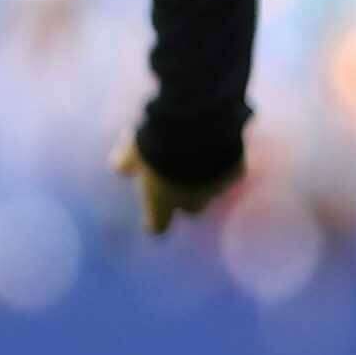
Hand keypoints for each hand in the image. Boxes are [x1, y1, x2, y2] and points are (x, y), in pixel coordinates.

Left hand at [110, 131, 235, 237]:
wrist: (195, 127)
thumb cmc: (154, 144)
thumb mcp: (132, 152)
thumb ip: (125, 163)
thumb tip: (120, 168)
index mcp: (162, 203)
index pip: (158, 227)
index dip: (155, 222)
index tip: (151, 219)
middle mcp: (192, 201)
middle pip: (192, 208)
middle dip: (187, 197)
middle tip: (179, 178)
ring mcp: (216, 188)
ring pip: (213, 191)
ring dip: (206, 180)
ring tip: (200, 158)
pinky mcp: (236, 172)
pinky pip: (231, 172)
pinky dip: (224, 164)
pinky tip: (219, 148)